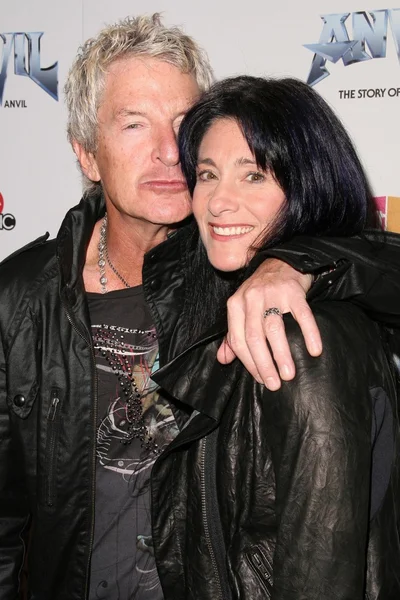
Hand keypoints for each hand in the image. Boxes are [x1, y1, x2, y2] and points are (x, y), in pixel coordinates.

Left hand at [217, 258, 321, 389]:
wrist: (281, 262)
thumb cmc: (260, 293)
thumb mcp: (241, 310)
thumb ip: (232, 335)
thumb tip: (223, 359)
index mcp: (235, 305)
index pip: (238, 340)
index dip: (249, 363)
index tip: (261, 380)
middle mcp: (251, 298)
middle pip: (254, 336)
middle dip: (263, 363)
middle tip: (274, 384)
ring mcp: (272, 293)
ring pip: (274, 328)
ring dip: (281, 354)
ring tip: (288, 374)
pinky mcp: (293, 290)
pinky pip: (302, 315)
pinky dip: (309, 334)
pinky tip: (314, 350)